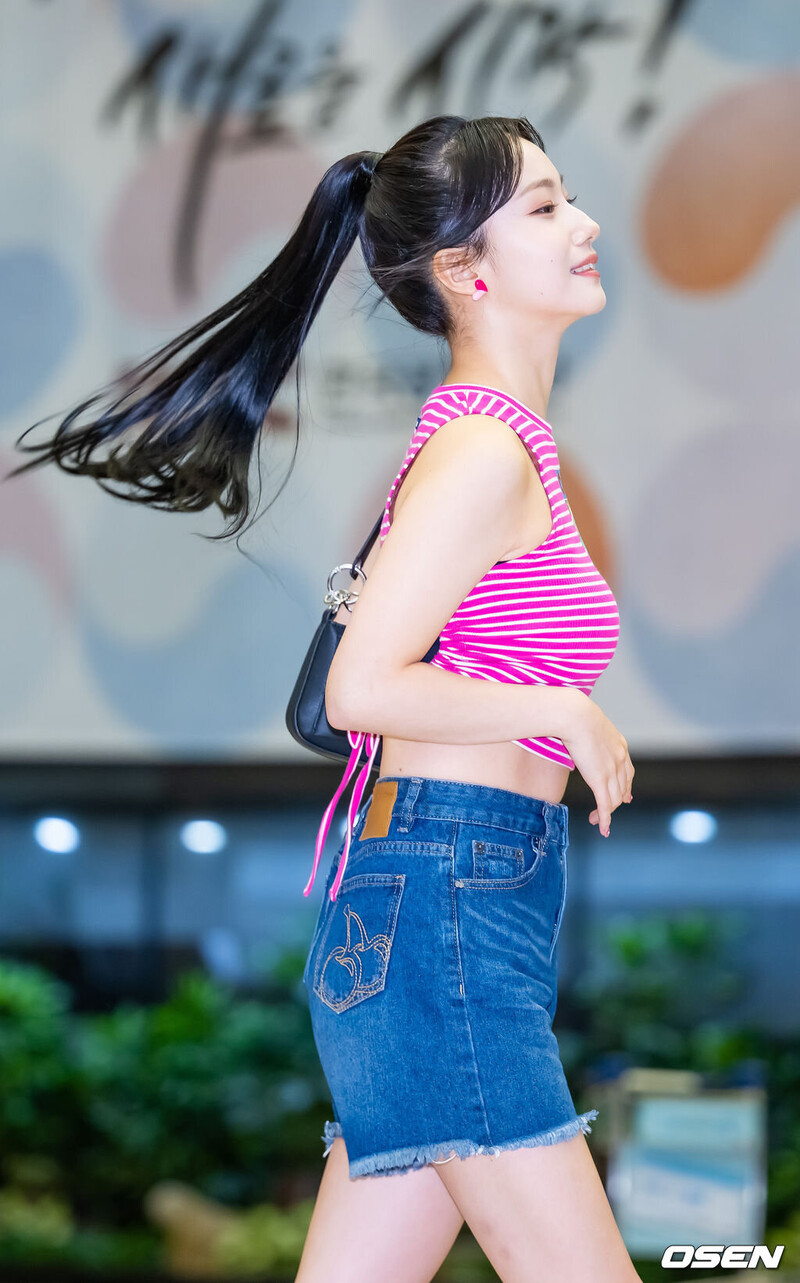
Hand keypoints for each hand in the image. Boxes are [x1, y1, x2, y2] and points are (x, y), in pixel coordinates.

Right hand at [559, 692, 633, 836]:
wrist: (574, 715)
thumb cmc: (572, 714)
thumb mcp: (587, 724)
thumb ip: (587, 734)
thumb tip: (575, 733)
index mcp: (619, 744)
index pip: (628, 772)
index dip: (626, 787)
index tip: (625, 797)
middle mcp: (620, 759)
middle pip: (622, 788)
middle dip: (616, 803)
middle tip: (605, 813)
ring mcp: (612, 770)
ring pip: (614, 799)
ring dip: (606, 813)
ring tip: (596, 821)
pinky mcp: (601, 780)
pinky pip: (605, 805)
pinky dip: (604, 819)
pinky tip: (602, 828)